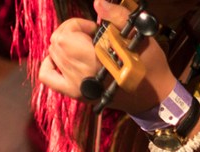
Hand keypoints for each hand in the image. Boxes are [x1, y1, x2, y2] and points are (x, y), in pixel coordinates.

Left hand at [39, 0, 174, 113]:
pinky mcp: (74, 94)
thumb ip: (116, 16)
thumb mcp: (137, 35)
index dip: (78, 25)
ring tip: (84, 47)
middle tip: (90, 37)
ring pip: (52, 55)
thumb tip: (99, 3)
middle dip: (70, 33)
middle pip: (56, 43)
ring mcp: (75, 86)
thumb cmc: (148, 63)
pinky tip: (63, 59)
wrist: (152, 94)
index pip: (65, 34)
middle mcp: (80, 73)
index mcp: (95, 58)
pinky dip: (50, 63)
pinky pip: (47, 76)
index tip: (95, 29)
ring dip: (64, 46)